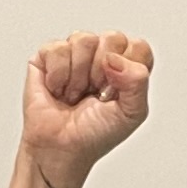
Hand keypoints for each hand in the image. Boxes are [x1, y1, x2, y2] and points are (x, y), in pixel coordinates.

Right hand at [20, 32, 152, 186]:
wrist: (60, 149)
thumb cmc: (94, 134)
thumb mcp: (132, 113)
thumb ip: (138, 82)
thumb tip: (115, 59)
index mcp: (127, 67)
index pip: (138, 46)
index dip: (127, 69)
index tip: (116, 93)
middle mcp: (103, 56)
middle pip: (113, 37)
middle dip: (102, 72)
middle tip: (94, 93)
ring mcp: (75, 54)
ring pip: (84, 39)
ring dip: (78, 75)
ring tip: (75, 94)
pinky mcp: (48, 56)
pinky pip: (57, 48)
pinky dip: (57, 75)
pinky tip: (58, 89)